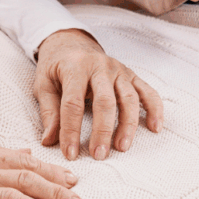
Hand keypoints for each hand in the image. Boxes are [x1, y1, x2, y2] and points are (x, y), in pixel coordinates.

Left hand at [34, 29, 161, 160]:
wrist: (71, 43)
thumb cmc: (56, 67)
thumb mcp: (44, 84)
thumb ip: (48, 111)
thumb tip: (49, 140)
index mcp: (74, 67)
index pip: (73, 103)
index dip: (71, 130)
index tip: (70, 153)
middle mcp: (99, 66)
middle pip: (105, 101)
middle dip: (102, 131)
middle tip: (99, 154)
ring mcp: (118, 69)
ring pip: (128, 98)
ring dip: (127, 125)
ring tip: (121, 147)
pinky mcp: (131, 74)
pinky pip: (147, 92)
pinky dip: (155, 109)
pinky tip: (155, 128)